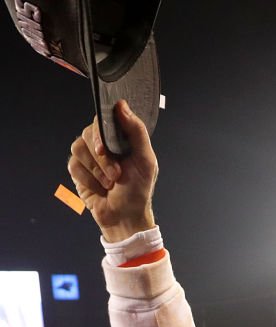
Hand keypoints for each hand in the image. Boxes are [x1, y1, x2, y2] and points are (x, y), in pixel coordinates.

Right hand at [68, 101, 157, 241]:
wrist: (126, 217)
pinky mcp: (78, 170)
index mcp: (119, 138)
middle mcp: (102, 143)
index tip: (106, 148)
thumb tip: (120, 105)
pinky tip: (100, 189)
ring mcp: (88, 156)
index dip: (101, 132)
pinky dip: (88, 180)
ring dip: (97, 171)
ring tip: (110, 184)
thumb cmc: (139, 190)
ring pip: (78, 148)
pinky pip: (74, 165)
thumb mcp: (145, 160)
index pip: (102, 119)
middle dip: (102, 159)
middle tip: (116, 175)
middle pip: (87, 133)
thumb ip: (136, 131)